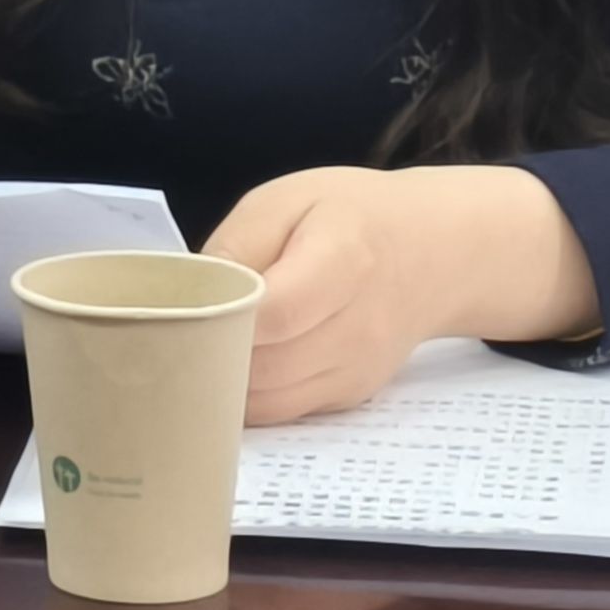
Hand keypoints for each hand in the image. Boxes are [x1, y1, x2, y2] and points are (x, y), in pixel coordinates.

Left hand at [203, 165, 596, 424]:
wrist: (433, 252)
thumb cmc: (351, 215)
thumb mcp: (287, 199)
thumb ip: (237, 244)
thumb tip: (192, 294)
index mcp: (345, 258)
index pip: (274, 312)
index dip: (221, 314)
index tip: (185, 303)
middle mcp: (359, 327)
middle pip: (264, 365)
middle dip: (210, 351)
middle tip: (176, 327)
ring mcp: (357, 370)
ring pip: (266, 400)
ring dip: (224, 379)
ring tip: (200, 343)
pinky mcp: (350, 396)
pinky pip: (282, 410)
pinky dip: (248, 393)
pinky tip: (235, 361)